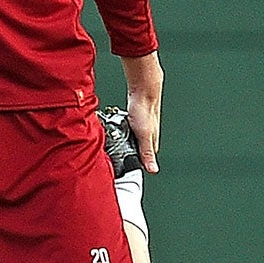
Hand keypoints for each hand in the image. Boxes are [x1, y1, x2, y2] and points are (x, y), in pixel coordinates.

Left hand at [120, 52, 161, 172]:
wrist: (142, 90)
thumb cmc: (145, 110)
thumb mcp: (144, 135)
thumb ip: (147, 153)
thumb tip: (153, 169)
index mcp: (152, 144)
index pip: (143, 161)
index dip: (132, 166)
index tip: (121, 171)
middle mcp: (148, 138)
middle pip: (134, 152)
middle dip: (123, 155)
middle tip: (112, 157)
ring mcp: (140, 130)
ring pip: (128, 142)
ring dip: (120, 144)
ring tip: (110, 144)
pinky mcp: (134, 123)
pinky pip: (124, 133)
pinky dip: (119, 134)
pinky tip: (113, 132)